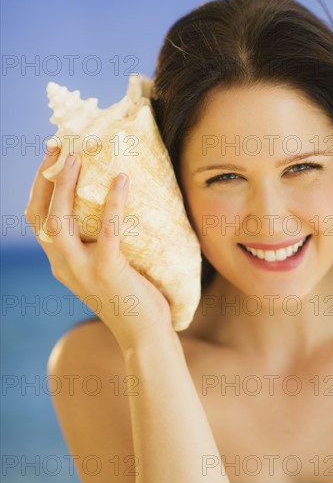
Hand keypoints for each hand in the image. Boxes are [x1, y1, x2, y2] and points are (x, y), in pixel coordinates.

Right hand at [24, 147, 174, 350]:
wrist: (144, 336)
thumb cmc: (131, 298)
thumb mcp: (104, 269)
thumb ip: (96, 244)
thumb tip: (111, 204)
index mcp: (61, 263)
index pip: (39, 220)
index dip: (40, 187)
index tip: (52, 158)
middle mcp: (63, 266)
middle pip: (41, 215)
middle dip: (46, 178)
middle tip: (60, 146)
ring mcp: (82, 270)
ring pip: (60, 221)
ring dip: (65, 185)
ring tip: (78, 156)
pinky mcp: (107, 272)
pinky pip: (108, 230)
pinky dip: (113, 203)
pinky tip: (122, 180)